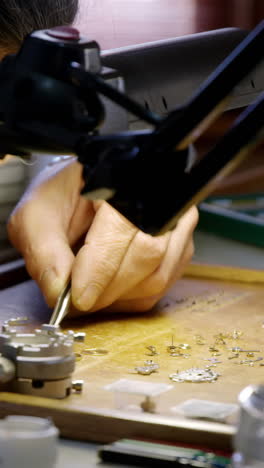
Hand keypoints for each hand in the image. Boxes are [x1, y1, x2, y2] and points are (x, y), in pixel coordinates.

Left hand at [8, 158, 197, 314]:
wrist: (86, 189)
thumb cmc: (65, 195)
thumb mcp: (38, 213)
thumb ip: (44, 250)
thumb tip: (59, 292)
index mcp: (124, 181)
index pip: (123, 230)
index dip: (101, 269)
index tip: (78, 297)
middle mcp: (160, 200)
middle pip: (147, 257)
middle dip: (107, 289)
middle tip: (77, 299)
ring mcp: (175, 225)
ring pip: (157, 278)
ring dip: (118, 297)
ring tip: (90, 290)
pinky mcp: (177, 249)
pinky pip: (160, 288)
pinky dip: (129, 298)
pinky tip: (108, 288)